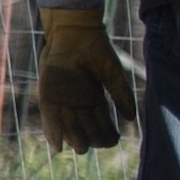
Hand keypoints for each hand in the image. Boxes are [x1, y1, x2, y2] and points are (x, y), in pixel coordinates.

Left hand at [37, 3, 136, 153]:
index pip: (101, 121)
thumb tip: (132, 118)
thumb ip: (121, 95)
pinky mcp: (48, 93)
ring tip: (82, 148)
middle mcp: (77, 101)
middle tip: (98, 144)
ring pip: (68, 124)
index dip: (107, 132)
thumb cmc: (95, 48)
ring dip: (74, 137)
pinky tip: (58, 145)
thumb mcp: (112, 73)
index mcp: (93, 98)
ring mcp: (62, 98)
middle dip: (91, 137)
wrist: (75, 31)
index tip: (114, 141)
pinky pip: (49, 116)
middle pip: (85, 126)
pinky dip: (53, 130)